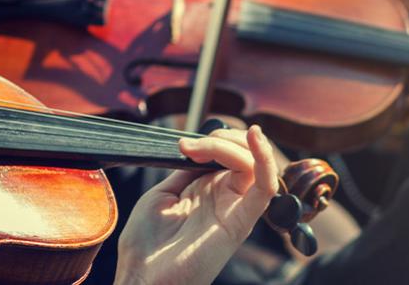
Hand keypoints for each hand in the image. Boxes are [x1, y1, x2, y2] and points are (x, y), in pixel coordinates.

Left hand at [115, 126, 280, 284]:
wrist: (142, 278)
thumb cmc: (147, 246)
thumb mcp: (163, 195)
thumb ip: (186, 171)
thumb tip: (200, 149)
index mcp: (208, 192)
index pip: (230, 154)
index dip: (214, 140)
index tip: (184, 144)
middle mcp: (227, 199)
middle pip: (245, 155)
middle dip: (225, 137)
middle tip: (193, 146)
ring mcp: (236, 209)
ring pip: (255, 165)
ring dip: (235, 145)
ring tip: (208, 146)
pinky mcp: (242, 222)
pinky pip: (266, 188)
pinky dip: (266, 160)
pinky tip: (256, 139)